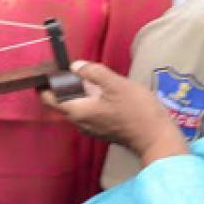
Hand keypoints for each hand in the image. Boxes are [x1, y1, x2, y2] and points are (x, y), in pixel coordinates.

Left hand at [47, 61, 187, 165]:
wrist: (157, 137)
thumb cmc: (136, 110)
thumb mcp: (115, 84)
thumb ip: (93, 72)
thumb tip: (76, 66)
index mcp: (77, 111)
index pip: (48, 98)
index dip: (46, 83)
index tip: (52, 69)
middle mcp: (79, 122)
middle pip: (62, 101)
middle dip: (65, 84)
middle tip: (75, 68)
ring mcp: (91, 127)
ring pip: (77, 106)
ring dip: (80, 91)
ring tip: (90, 76)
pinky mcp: (103, 129)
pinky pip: (88, 111)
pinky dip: (90, 99)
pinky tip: (103, 89)